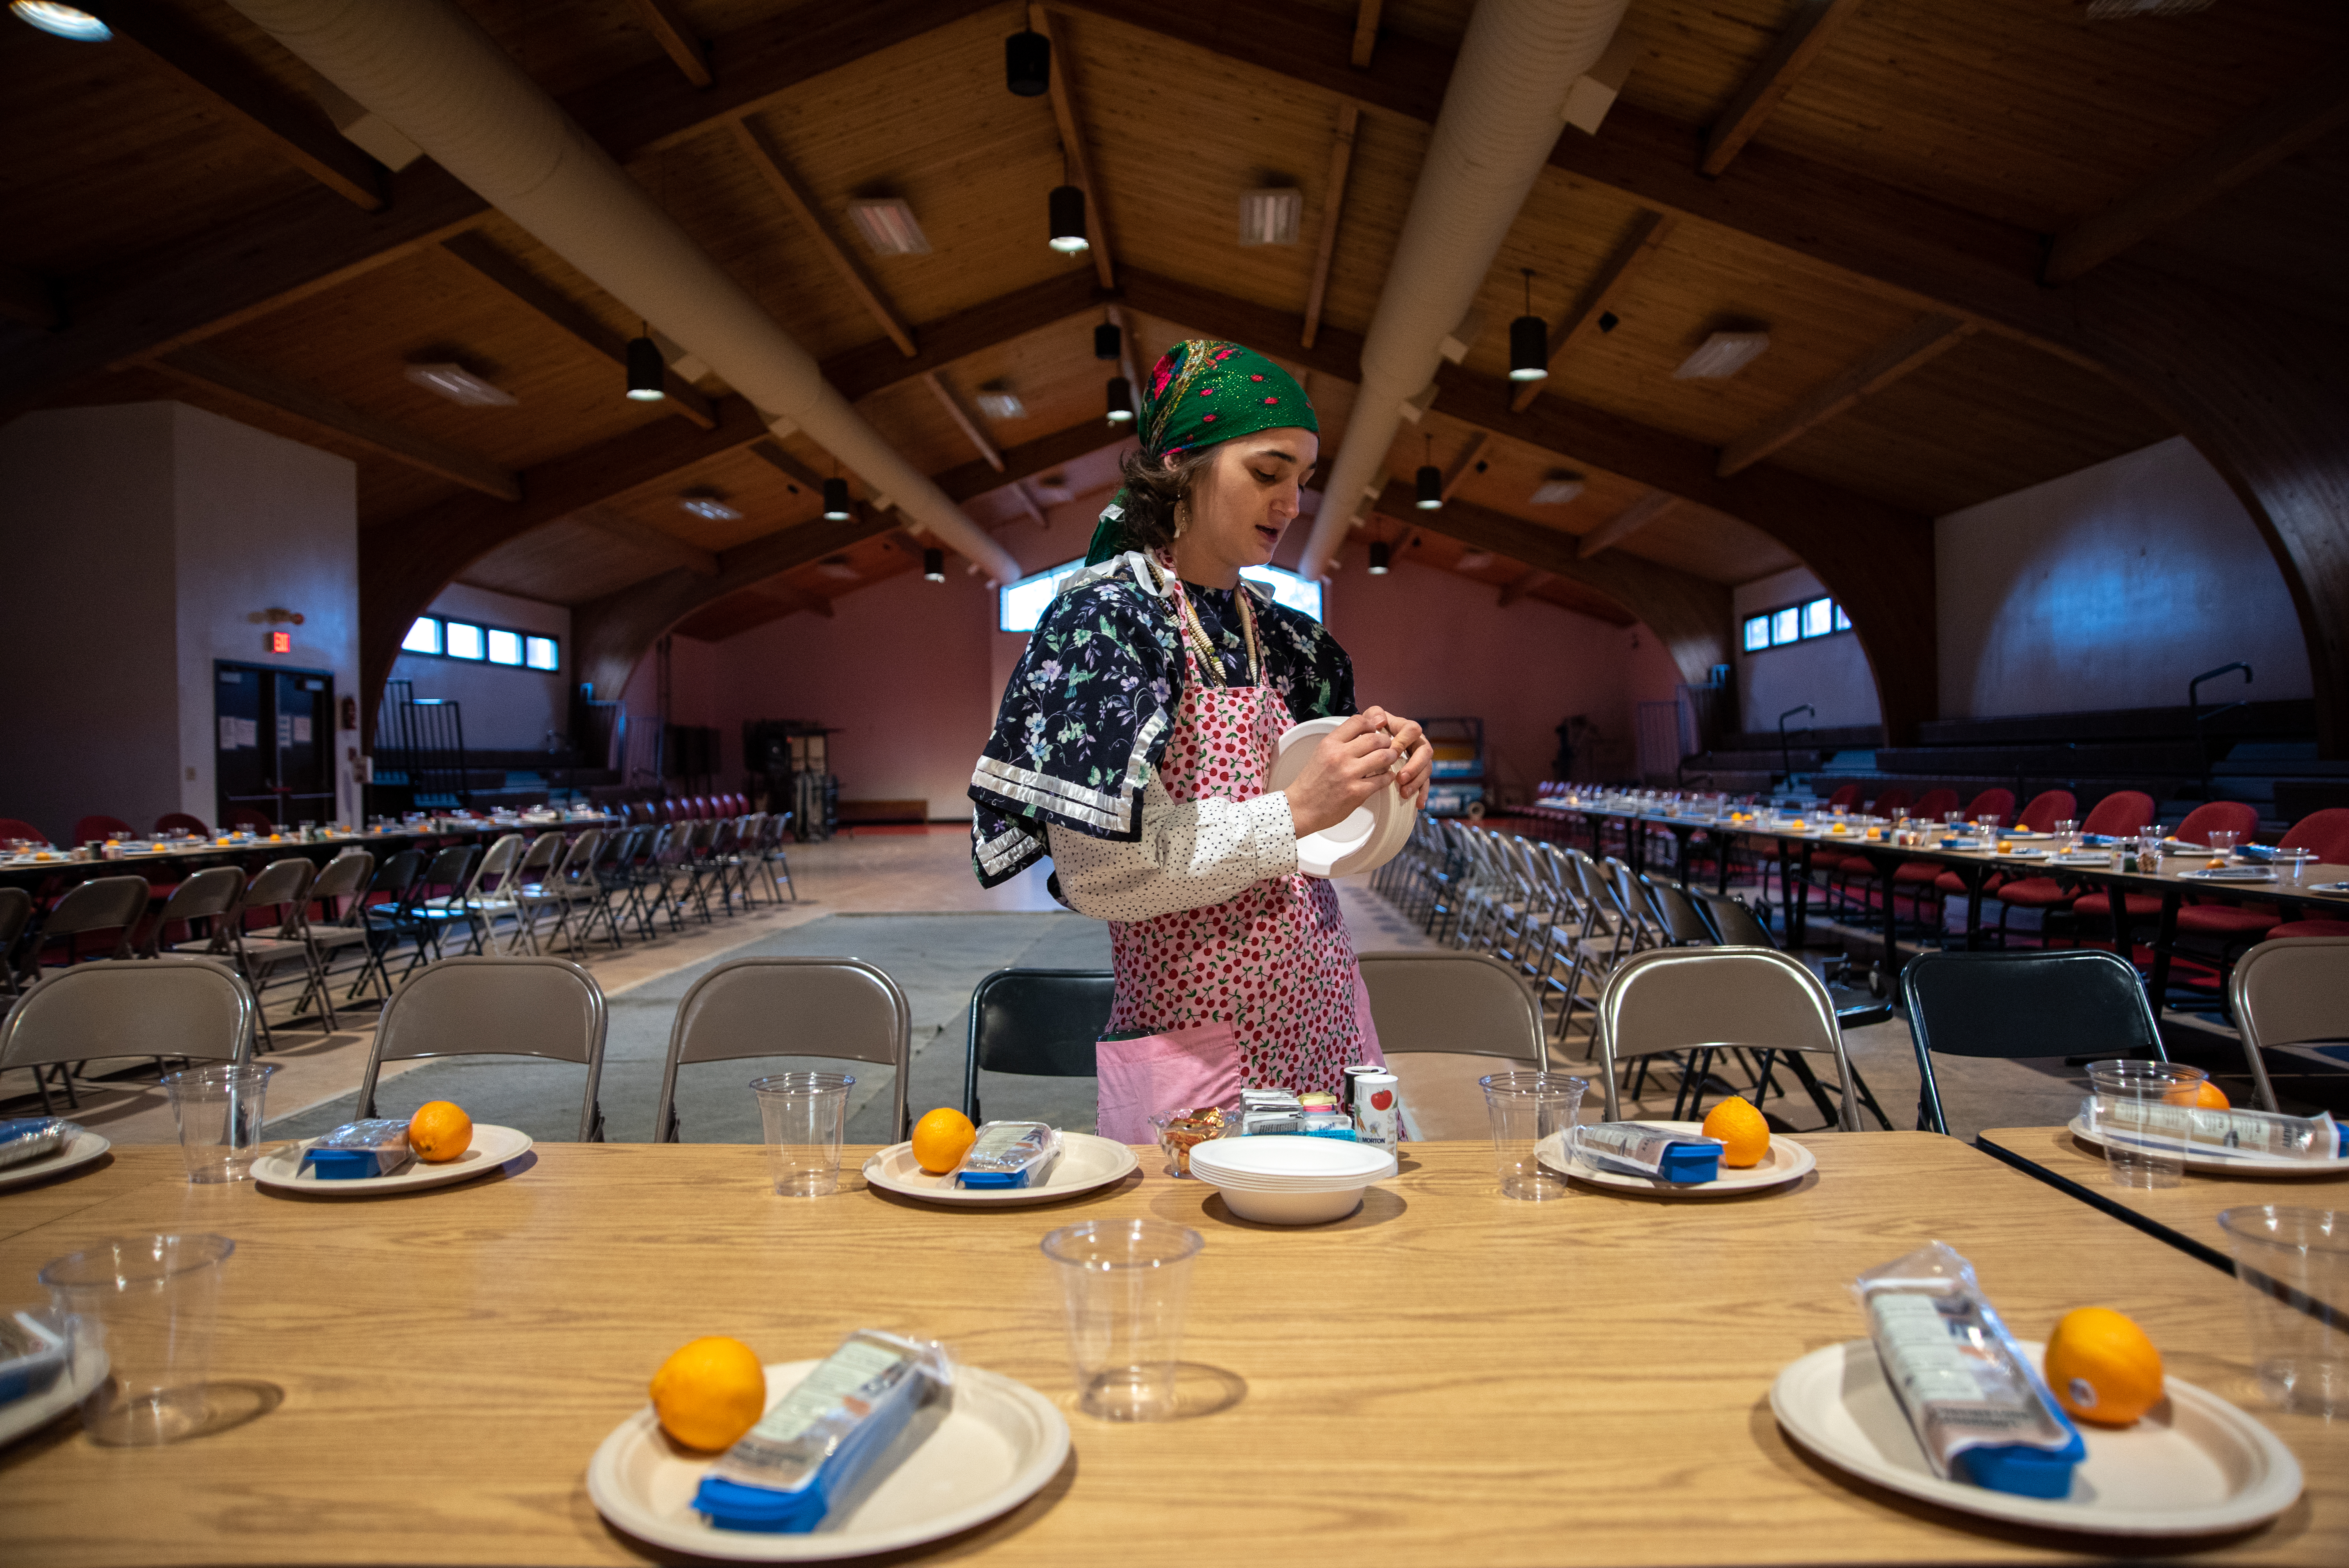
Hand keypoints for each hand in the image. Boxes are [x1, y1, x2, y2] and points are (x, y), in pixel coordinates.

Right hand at [1279, 712, 1406, 837]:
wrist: (1301, 808)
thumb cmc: (1312, 782)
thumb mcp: (1321, 754)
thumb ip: (1340, 743)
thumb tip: (1364, 732)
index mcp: (1329, 744)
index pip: (1358, 721)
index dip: (1371, 725)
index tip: (1374, 731)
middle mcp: (1339, 756)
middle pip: (1375, 739)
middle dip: (1386, 741)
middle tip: (1387, 746)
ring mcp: (1349, 774)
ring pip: (1383, 757)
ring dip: (1391, 757)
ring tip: (1390, 759)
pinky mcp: (1357, 792)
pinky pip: (1383, 779)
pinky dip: (1388, 777)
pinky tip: (1385, 777)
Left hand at [1362, 706, 1431, 811]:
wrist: (1368, 744)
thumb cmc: (1370, 731)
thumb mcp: (1370, 719)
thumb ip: (1374, 715)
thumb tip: (1380, 721)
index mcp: (1406, 728)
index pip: (1412, 730)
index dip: (1404, 741)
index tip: (1392, 752)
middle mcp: (1416, 742)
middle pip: (1425, 751)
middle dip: (1414, 766)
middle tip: (1401, 778)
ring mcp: (1419, 758)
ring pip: (1426, 768)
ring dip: (1416, 781)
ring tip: (1404, 792)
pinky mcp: (1418, 772)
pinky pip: (1425, 782)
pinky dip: (1422, 793)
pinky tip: (1418, 802)